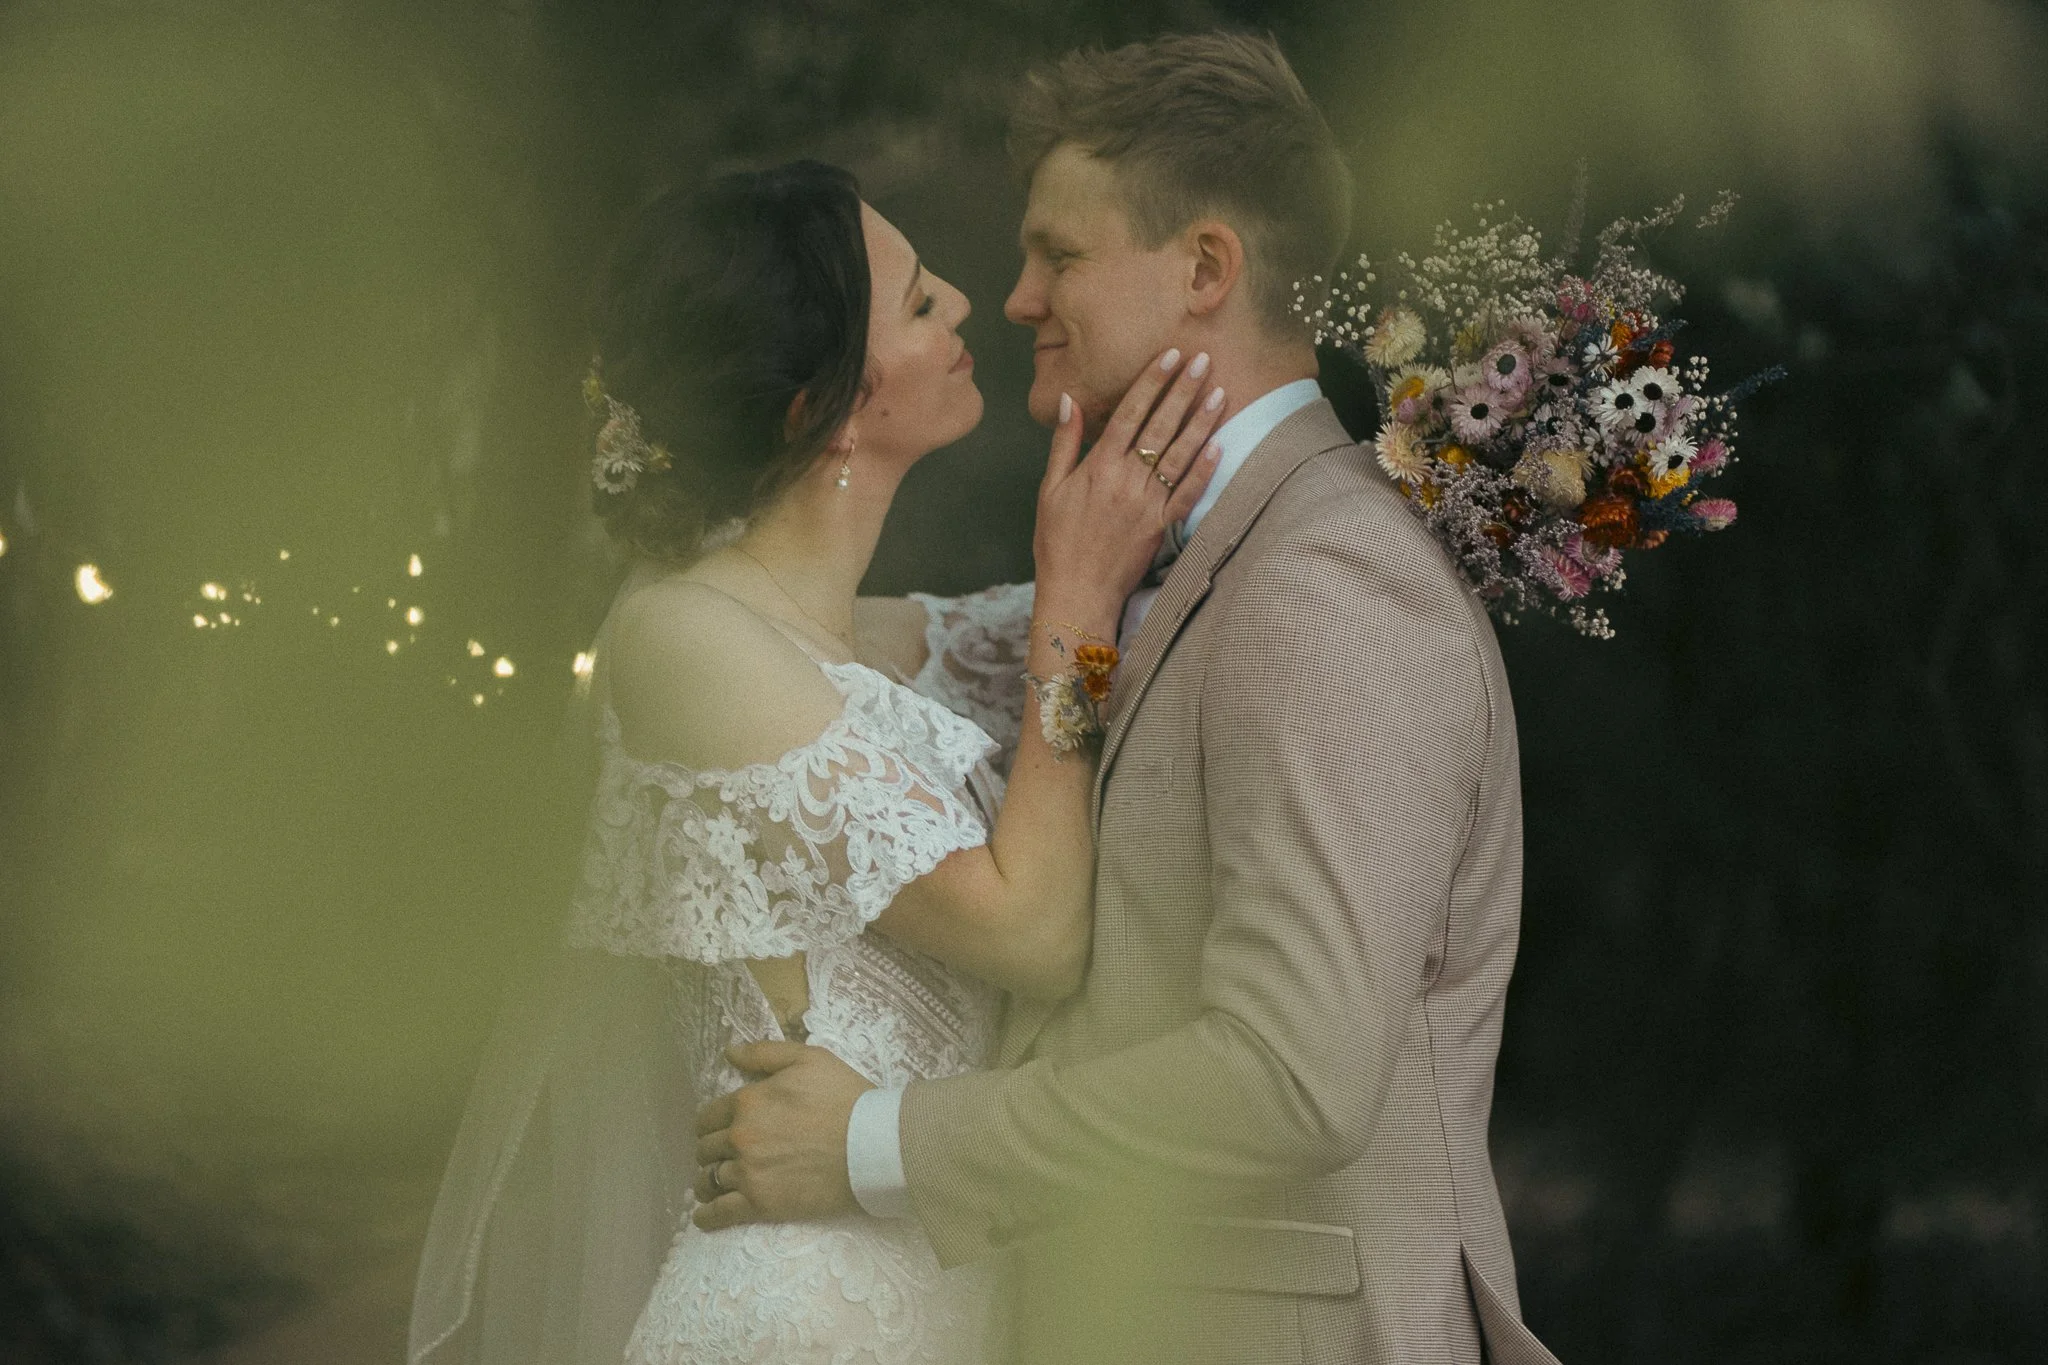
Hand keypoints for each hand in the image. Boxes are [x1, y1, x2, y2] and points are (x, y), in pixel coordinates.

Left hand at [690, 1042, 873, 1230]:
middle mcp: (740, 1137)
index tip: (718, 1131)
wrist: (873, 1145)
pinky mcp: (760, 1204)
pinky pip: (720, 1212)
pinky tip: (704, 1216)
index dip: (711, 1124)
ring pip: (709, 1179)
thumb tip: (728, 1053)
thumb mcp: (809, 1059)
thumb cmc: (845, 1098)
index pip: (709, 1117)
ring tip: (712, 1186)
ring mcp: (748, 1172)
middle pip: (706, 1149)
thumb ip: (764, 1053)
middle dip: (710, 1151)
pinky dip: (707, 1216)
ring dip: (707, 1181)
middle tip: (721, 1156)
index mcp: (747, 1102)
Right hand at [1033, 349, 1226, 619]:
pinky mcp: (1162, 526)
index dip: (1151, 382)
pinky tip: (1221, 445)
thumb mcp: (1050, 488)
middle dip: (1182, 390)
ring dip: (1201, 421)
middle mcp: (1126, 480)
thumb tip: (1068, 401)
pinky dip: (1205, 470)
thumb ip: (1063, 443)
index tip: (1169, 355)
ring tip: (1218, 391)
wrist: (1077, 591)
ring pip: (1179, 454)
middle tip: (1202, 359)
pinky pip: (1188, 494)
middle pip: (1159, 426)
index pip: (1129, 413)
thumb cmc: (1057, 541)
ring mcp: (1147, 503)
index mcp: (1098, 467)